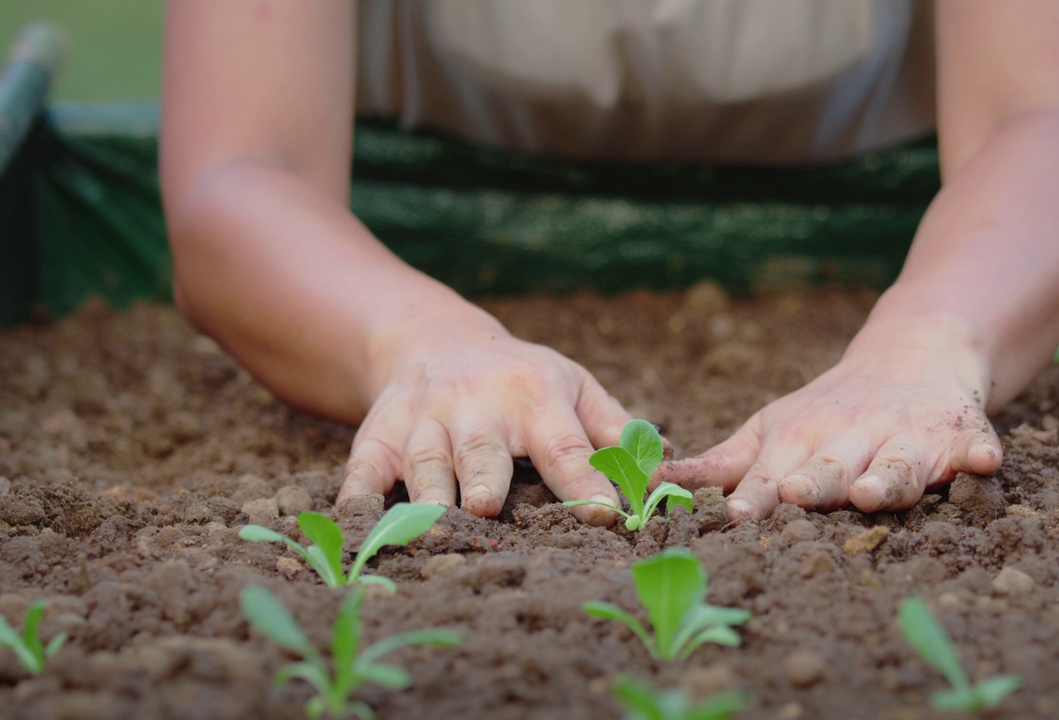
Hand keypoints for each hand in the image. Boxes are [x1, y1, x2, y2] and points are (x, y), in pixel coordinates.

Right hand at [336, 317, 632, 525]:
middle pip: (482, 451)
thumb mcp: (577, 387)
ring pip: (424, 461)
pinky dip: (357, 494)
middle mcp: (478, 407)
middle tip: (485, 506)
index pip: (565, 447)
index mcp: (536, 398)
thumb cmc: (524, 378)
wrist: (436, 340)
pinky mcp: (379, 434)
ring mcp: (425, 420)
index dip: (584, 483)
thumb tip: (669, 474)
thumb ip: (617, 431)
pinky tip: (356, 521)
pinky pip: (365, 466)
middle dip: (482, 477)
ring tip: (431, 527)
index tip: (604, 516)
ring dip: (426, 493)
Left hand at [652, 317, 1002, 521]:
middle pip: (831, 471)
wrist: (915, 351)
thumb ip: (719, 465)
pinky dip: (979, 454)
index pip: (772, 477)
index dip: (756, 498)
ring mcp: (907, 437)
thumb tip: (649, 486)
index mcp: (801, 441)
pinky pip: (973, 447)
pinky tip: (985, 460)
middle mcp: (851, 439)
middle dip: (815, 484)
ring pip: (897, 466)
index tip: (735, 517)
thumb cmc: (828, 409)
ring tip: (875, 493)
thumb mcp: (769, 428)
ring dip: (886, 478)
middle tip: (799, 496)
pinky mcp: (960, 435)